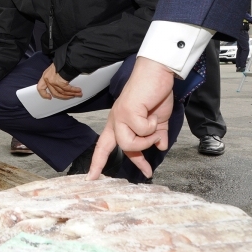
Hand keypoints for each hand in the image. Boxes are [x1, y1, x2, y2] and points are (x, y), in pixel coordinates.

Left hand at [36, 63, 81, 99]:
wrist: (67, 58)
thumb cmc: (62, 62)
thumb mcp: (53, 69)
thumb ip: (53, 78)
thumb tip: (58, 87)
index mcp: (45, 76)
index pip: (40, 88)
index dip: (44, 94)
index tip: (49, 97)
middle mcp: (48, 79)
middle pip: (55, 92)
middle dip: (64, 96)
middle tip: (71, 96)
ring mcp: (53, 81)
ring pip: (62, 92)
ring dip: (71, 94)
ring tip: (77, 94)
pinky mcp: (60, 82)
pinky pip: (67, 89)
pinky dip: (74, 91)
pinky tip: (78, 91)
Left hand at [88, 57, 174, 180]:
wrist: (157, 73)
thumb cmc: (155, 93)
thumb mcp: (157, 120)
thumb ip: (157, 135)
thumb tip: (161, 147)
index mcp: (119, 123)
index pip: (104, 146)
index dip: (97, 163)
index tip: (91, 178)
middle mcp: (116, 120)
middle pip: (119, 146)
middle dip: (137, 158)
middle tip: (149, 168)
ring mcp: (120, 116)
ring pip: (128, 142)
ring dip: (146, 139)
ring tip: (155, 127)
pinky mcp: (128, 111)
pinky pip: (141, 130)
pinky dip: (152, 126)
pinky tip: (153, 114)